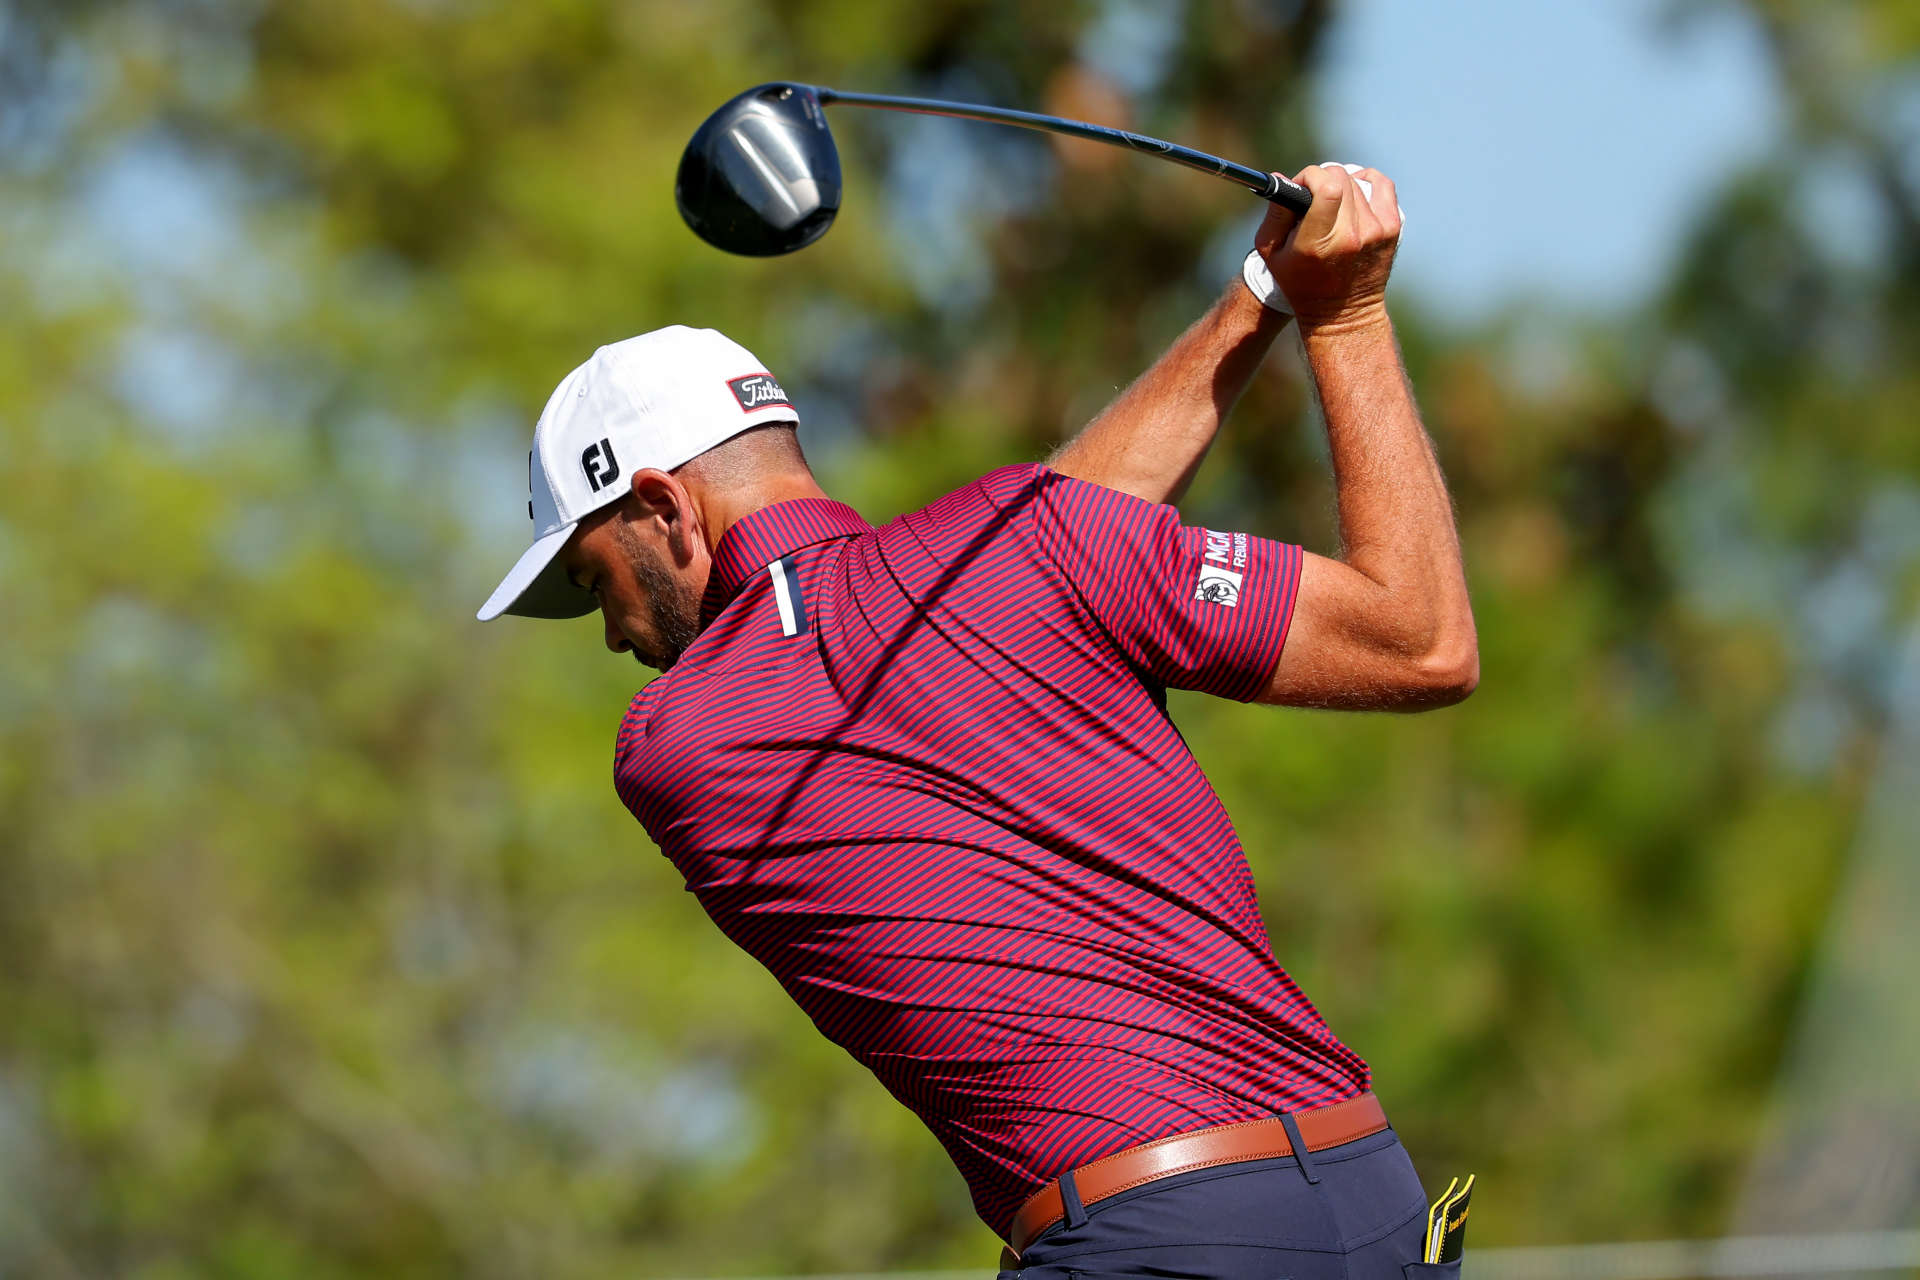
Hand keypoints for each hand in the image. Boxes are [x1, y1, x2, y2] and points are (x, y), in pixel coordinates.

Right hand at [1254, 162, 1401, 328]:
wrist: (1343, 315)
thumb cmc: (1300, 283)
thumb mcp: (1272, 253)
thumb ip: (1276, 212)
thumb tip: (1281, 177)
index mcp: (1320, 242)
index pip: (1327, 186)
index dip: (1311, 176)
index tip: (1302, 186)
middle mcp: (1353, 235)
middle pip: (1341, 178)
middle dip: (1322, 178)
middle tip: (1313, 195)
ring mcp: (1377, 230)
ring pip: (1357, 180)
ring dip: (1341, 183)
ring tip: (1331, 202)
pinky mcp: (1392, 228)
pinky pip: (1382, 184)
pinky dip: (1366, 181)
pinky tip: (1355, 193)